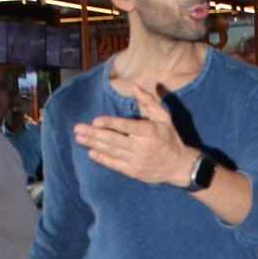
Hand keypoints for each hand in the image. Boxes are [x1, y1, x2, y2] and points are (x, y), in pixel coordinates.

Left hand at [72, 83, 193, 185]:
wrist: (179, 166)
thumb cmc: (170, 139)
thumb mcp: (164, 118)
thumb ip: (149, 102)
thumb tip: (134, 86)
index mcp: (149, 132)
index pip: (126, 127)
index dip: (110, 124)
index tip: (96, 120)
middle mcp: (141, 147)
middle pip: (114, 140)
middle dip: (94, 134)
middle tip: (78, 129)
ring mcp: (136, 161)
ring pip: (112, 152)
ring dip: (94, 144)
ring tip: (79, 138)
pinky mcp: (133, 171)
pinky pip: (115, 164)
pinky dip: (103, 159)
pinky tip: (91, 153)